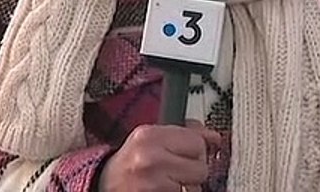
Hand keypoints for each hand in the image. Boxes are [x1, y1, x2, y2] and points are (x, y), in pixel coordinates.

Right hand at [97, 120, 221, 191]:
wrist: (104, 185)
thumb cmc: (131, 162)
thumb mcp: (151, 139)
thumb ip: (184, 133)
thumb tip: (215, 138)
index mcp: (149, 136)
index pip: (197, 143)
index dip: (196, 151)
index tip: (186, 154)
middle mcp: (150, 159)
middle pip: (201, 168)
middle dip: (192, 171)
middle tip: (174, 171)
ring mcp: (151, 184)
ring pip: (194, 188)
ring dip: (185, 187)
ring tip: (166, 183)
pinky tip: (163, 191)